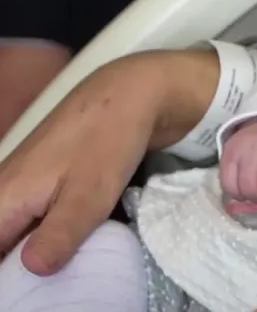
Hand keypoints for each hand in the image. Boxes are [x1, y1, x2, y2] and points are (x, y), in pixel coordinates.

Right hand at [0, 53, 164, 273]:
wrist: (129, 92)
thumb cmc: (108, 141)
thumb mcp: (90, 196)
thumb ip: (58, 236)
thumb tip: (30, 270)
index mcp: (2, 198)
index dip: (7, 275)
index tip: (35, 280)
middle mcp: (1, 191)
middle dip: (18, 265)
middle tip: (53, 277)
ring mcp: (19, 183)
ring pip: (14, 229)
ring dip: (32, 248)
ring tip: (63, 263)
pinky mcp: (39, 178)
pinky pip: (29, 215)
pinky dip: (44, 230)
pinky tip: (67, 240)